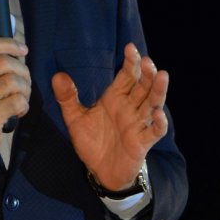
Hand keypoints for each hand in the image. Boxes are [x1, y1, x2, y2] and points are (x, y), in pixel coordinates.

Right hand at [0, 37, 30, 170]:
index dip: (8, 43)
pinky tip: (19, 110)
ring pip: (14, 82)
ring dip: (25, 89)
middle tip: (25, 82)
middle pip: (5, 63)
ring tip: (22, 97)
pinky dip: (24, 105)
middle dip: (23, 70)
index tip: (22, 49)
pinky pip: (18, 101)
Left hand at [51, 42, 168, 190]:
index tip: (130, 47)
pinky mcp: (142, 142)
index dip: (130, 62)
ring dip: (157, 90)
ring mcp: (138, 124)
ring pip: (152, 104)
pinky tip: (158, 114)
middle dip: (145, 73)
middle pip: (142, 86)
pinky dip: (158, 123)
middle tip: (147, 61)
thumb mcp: (75, 118)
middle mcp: (129, 108)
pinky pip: (153, 132)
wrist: (100, 171)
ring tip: (162, 75)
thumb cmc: (92, 142)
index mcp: (115, 98)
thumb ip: (67, 98)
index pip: (126, 76)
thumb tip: (57, 76)